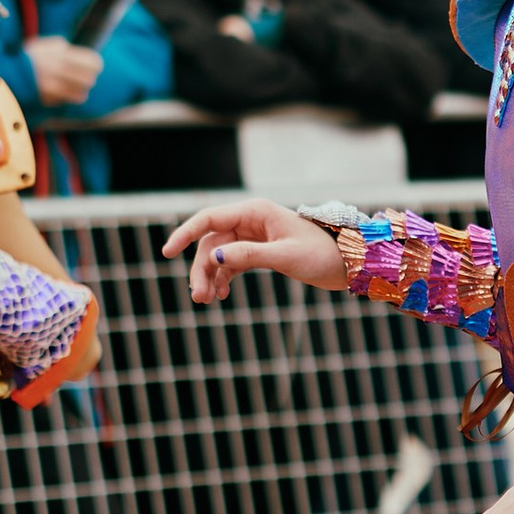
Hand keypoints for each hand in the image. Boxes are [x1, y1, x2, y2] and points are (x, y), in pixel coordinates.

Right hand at [26, 36, 102, 108]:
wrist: (6, 73)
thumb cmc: (28, 58)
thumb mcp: (45, 45)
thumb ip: (62, 47)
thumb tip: (77, 52)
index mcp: (60, 55)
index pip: (92, 62)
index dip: (96, 65)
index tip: (95, 66)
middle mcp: (59, 71)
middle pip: (89, 80)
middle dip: (89, 79)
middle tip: (85, 78)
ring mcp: (53, 86)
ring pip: (81, 94)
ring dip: (80, 91)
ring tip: (74, 87)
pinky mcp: (48, 99)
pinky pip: (66, 101)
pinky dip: (67, 98)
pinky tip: (61, 93)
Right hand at [161, 199, 347, 304]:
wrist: (348, 264)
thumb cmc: (322, 254)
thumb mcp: (285, 255)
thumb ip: (249, 255)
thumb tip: (215, 256)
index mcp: (255, 211)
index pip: (209, 218)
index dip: (184, 234)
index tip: (166, 253)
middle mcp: (251, 220)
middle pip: (211, 242)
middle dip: (201, 269)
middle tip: (198, 298)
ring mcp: (254, 236)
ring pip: (220, 255)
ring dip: (210, 277)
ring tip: (206, 301)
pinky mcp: (260, 252)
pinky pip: (232, 264)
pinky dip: (224, 279)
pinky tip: (221, 296)